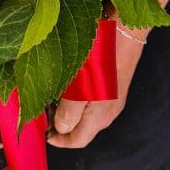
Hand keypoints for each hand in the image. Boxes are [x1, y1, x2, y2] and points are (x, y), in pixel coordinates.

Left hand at [47, 28, 146, 147]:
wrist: (126, 28)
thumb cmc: (102, 56)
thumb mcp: (79, 87)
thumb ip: (68, 113)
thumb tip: (60, 129)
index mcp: (100, 117)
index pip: (78, 140)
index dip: (59, 141)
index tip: (43, 133)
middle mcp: (109, 110)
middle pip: (82, 128)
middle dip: (62, 124)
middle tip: (44, 110)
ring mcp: (113, 96)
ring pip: (87, 113)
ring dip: (69, 109)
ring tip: (53, 95)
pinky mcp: (114, 82)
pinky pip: (93, 98)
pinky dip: (78, 98)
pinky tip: (70, 82)